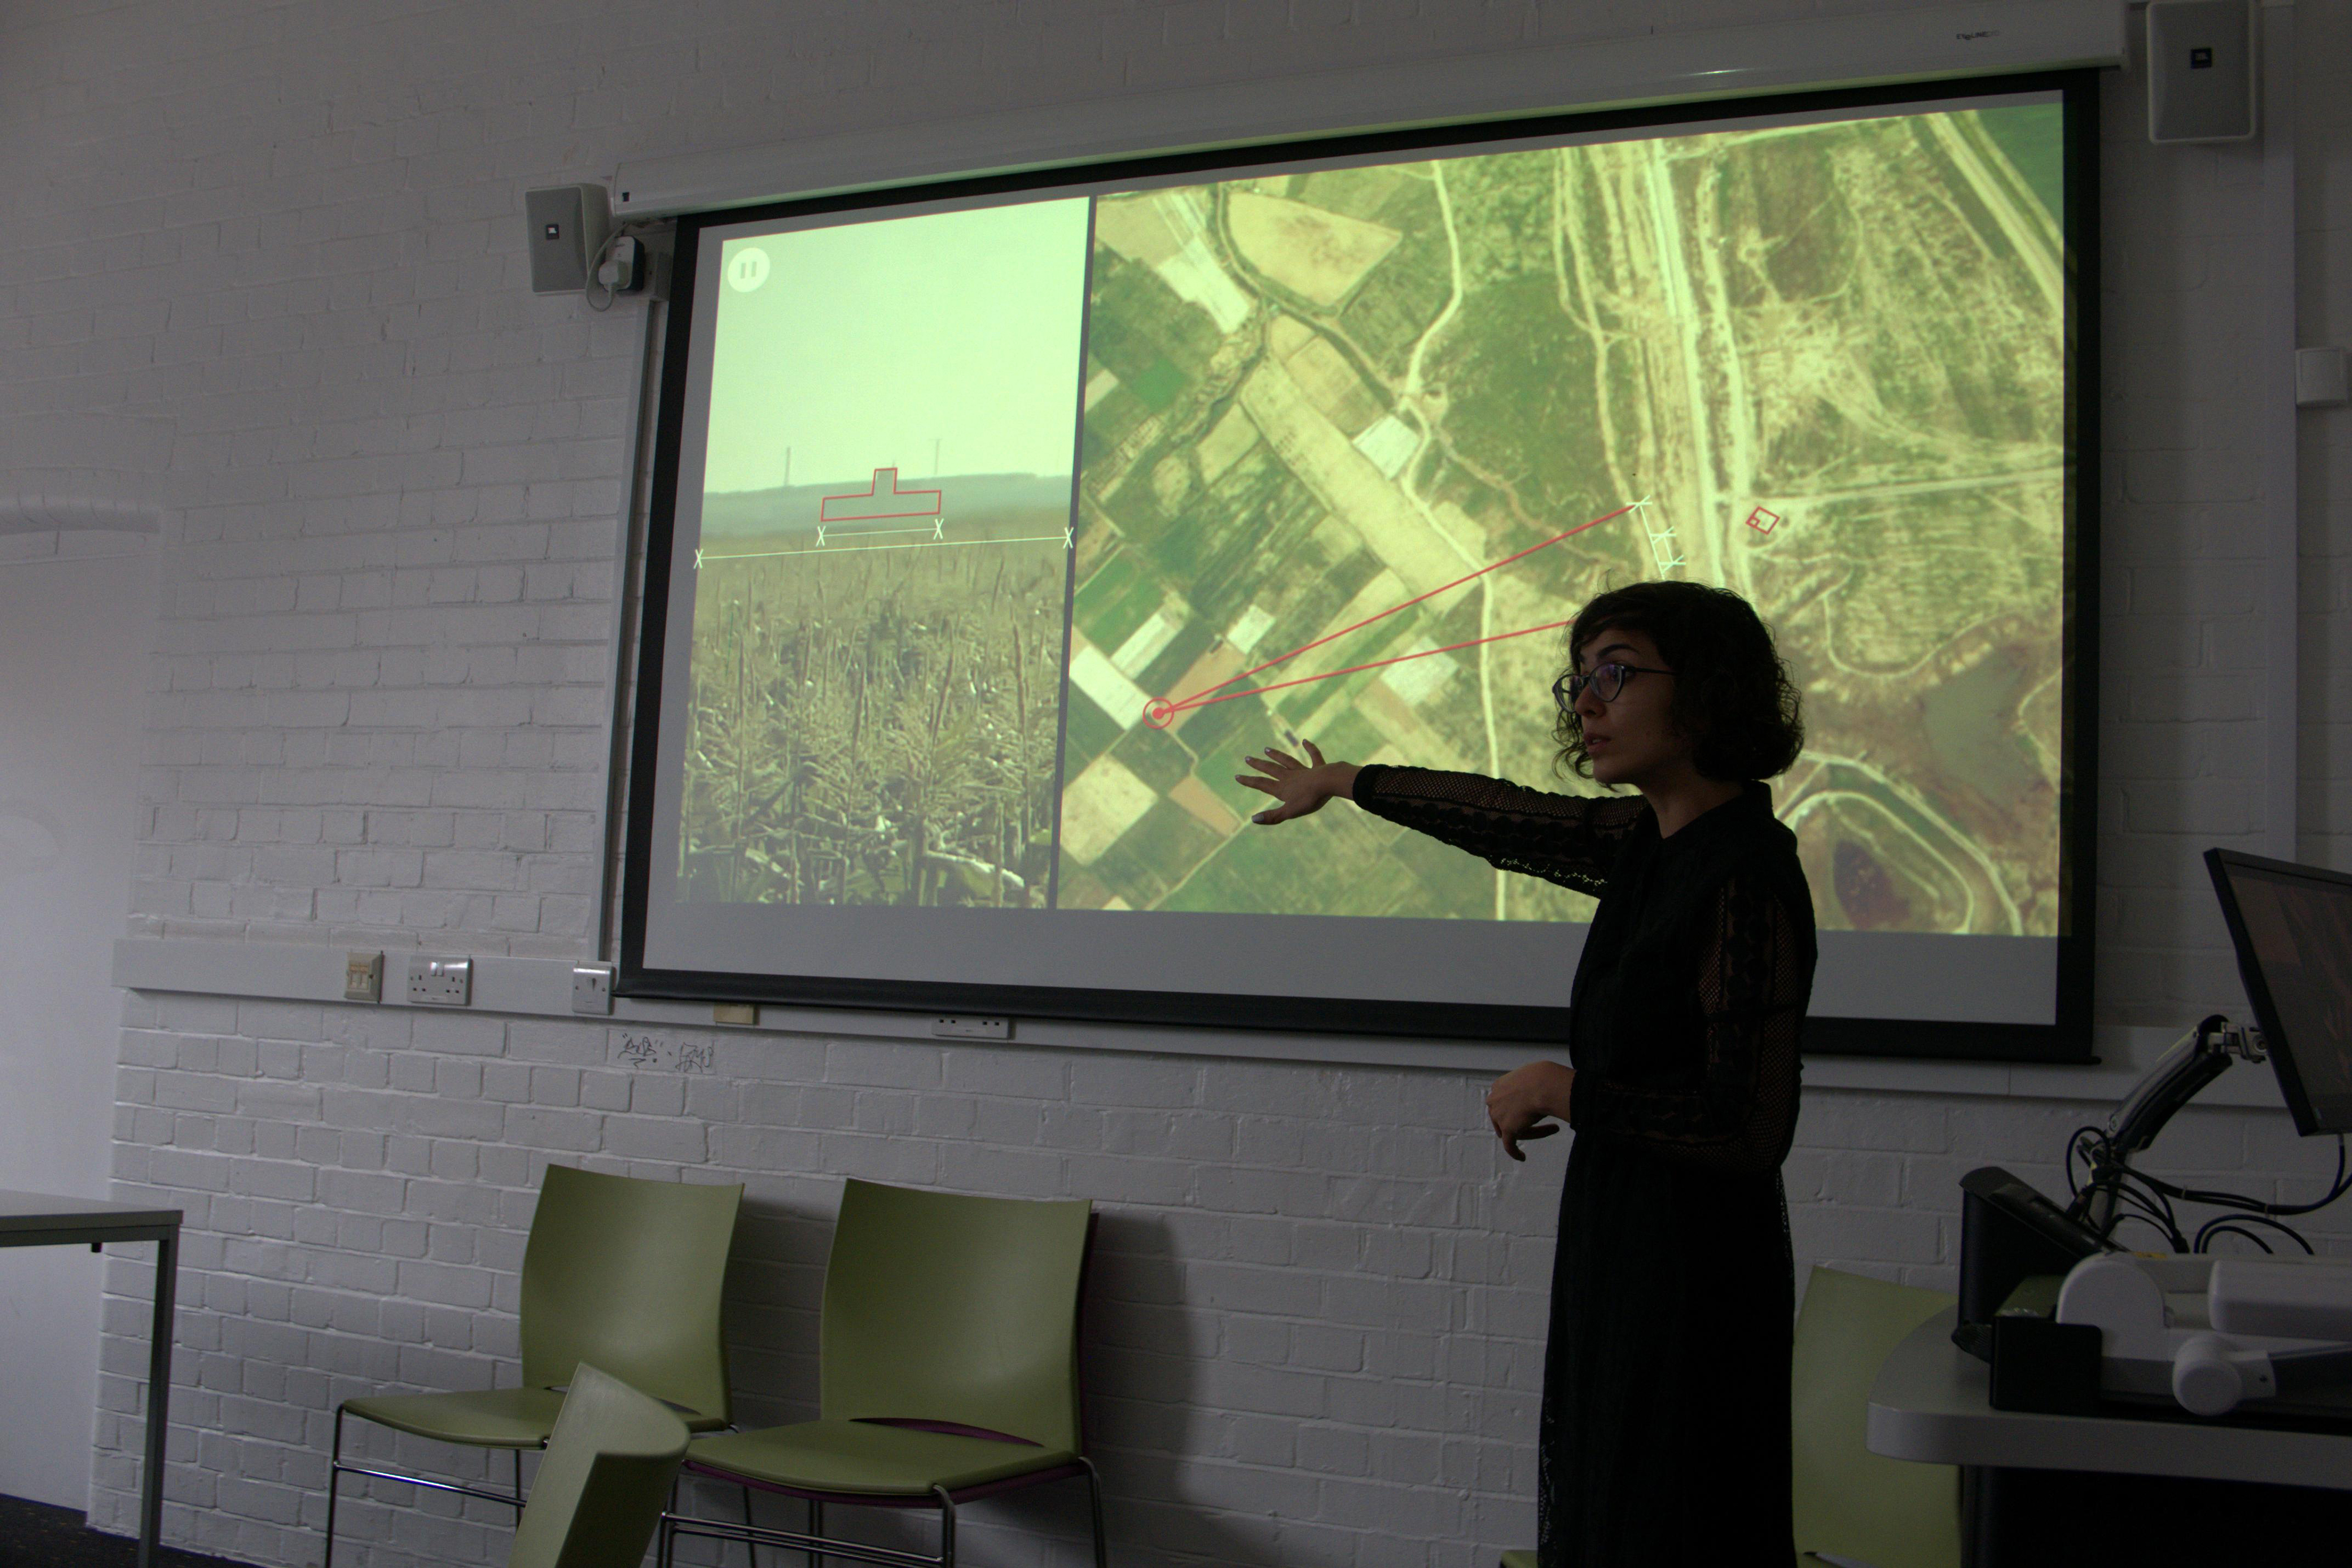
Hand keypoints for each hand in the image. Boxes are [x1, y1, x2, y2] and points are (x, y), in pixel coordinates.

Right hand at [1234, 741, 1358, 824]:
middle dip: (1259, 764)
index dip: (1249, 781)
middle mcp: (1290, 777)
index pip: (1262, 784)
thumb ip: (1273, 816)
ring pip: (1287, 761)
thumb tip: (1253, 819)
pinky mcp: (1319, 767)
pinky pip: (1314, 755)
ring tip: (1266, 749)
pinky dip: (1309, 748)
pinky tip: (1305, 741)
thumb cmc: (1310, 799)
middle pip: (1271, 769)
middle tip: (1247, 758)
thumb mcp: (1290, 812)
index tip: (1237, 776)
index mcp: (1283, 788)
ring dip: (1277, 755)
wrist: (1329, 783)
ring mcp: (1304, 771)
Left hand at [1486, 1060, 1573, 1161]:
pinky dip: (1515, 1152)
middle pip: (1506, 1117)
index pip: (1505, 1102)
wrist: (1543, 1084)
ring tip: (1552, 1129)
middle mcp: (1494, 1100)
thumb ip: (1530, 1084)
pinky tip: (1522, 1157)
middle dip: (1521, 1122)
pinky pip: (1509, 1145)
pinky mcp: (1507, 1129)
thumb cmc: (1544, 1077)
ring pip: (1514, 1130)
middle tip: (1540, 1121)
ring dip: (1531, 1132)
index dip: (1516, 1109)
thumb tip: (1544, 1086)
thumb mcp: (1532, 1076)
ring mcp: (1499, 1115)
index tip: (1529, 1113)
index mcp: (1499, 1086)